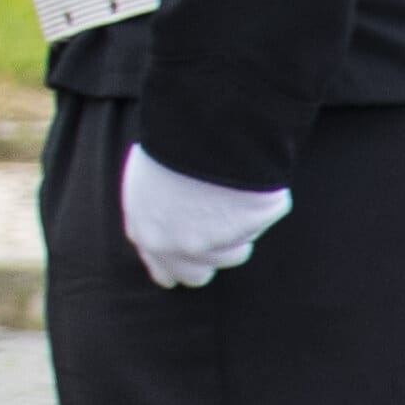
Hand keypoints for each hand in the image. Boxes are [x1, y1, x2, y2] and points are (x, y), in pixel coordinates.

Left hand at [117, 141, 292, 289]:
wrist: (199, 128)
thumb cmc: (169, 145)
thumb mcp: (144, 181)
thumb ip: (153, 214)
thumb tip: (166, 230)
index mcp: (148, 234)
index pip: (163, 271)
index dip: (176, 266)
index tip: (188, 262)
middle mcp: (180, 246)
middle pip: (197, 276)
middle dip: (207, 258)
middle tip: (216, 230)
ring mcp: (218, 241)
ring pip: (233, 252)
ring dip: (235, 230)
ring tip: (228, 194)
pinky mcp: (251, 226)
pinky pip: (259, 220)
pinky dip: (256, 205)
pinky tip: (244, 182)